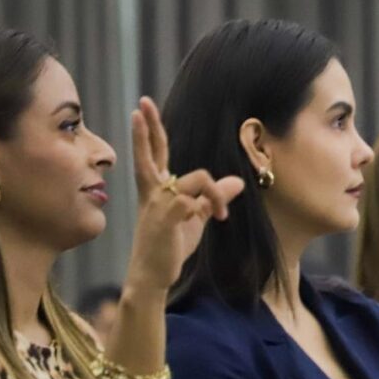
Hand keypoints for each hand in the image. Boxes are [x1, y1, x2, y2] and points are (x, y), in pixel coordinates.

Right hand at [125, 97, 244, 290]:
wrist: (154, 276)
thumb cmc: (170, 246)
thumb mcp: (196, 217)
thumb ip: (213, 198)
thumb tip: (238, 182)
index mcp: (156, 189)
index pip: (153, 154)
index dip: (149, 131)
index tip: (141, 109)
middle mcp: (153, 191)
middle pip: (150, 153)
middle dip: (147, 127)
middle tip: (142, 103)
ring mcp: (158, 203)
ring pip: (199, 178)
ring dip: (216, 194)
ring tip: (220, 215)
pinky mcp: (167, 217)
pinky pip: (196, 200)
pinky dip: (212, 205)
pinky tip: (216, 219)